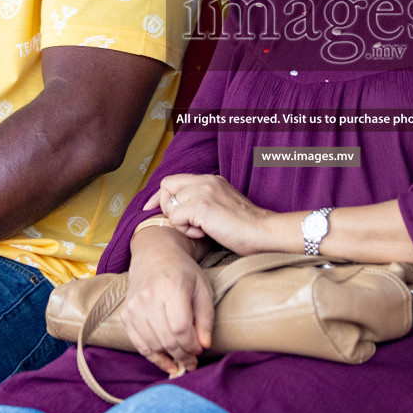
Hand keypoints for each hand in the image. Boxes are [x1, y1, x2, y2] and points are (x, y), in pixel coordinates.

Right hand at [121, 235, 213, 375]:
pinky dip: (154, 357)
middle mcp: (149, 297)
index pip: (180, 328)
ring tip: (182, 362)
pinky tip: (167, 362)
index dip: (191, 345)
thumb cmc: (183, 272)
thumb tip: (204, 346)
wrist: (154, 255)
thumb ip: (206, 318)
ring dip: (169, 358)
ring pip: (152, 344)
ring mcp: (134, 306)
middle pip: (166, 339)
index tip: (199, 350)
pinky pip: (139, 344)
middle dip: (182, 355)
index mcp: (171, 287)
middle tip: (192, 363)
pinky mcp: (126, 314)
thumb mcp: (203, 289)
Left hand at [143, 174, 282, 256]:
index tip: (149, 209)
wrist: (263, 232)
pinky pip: (176, 218)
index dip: (158, 196)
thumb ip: (201, 202)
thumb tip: (178, 211)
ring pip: (170, 204)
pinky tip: (203, 233)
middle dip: (167, 208)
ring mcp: (203, 191)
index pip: (172, 180)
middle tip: (184, 224)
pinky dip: (186, 230)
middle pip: (165, 187)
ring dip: (180, 222)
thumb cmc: (245, 228)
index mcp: (210, 179)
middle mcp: (205, 180)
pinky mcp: (202, 206)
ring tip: (199, 229)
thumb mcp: (221, 207)